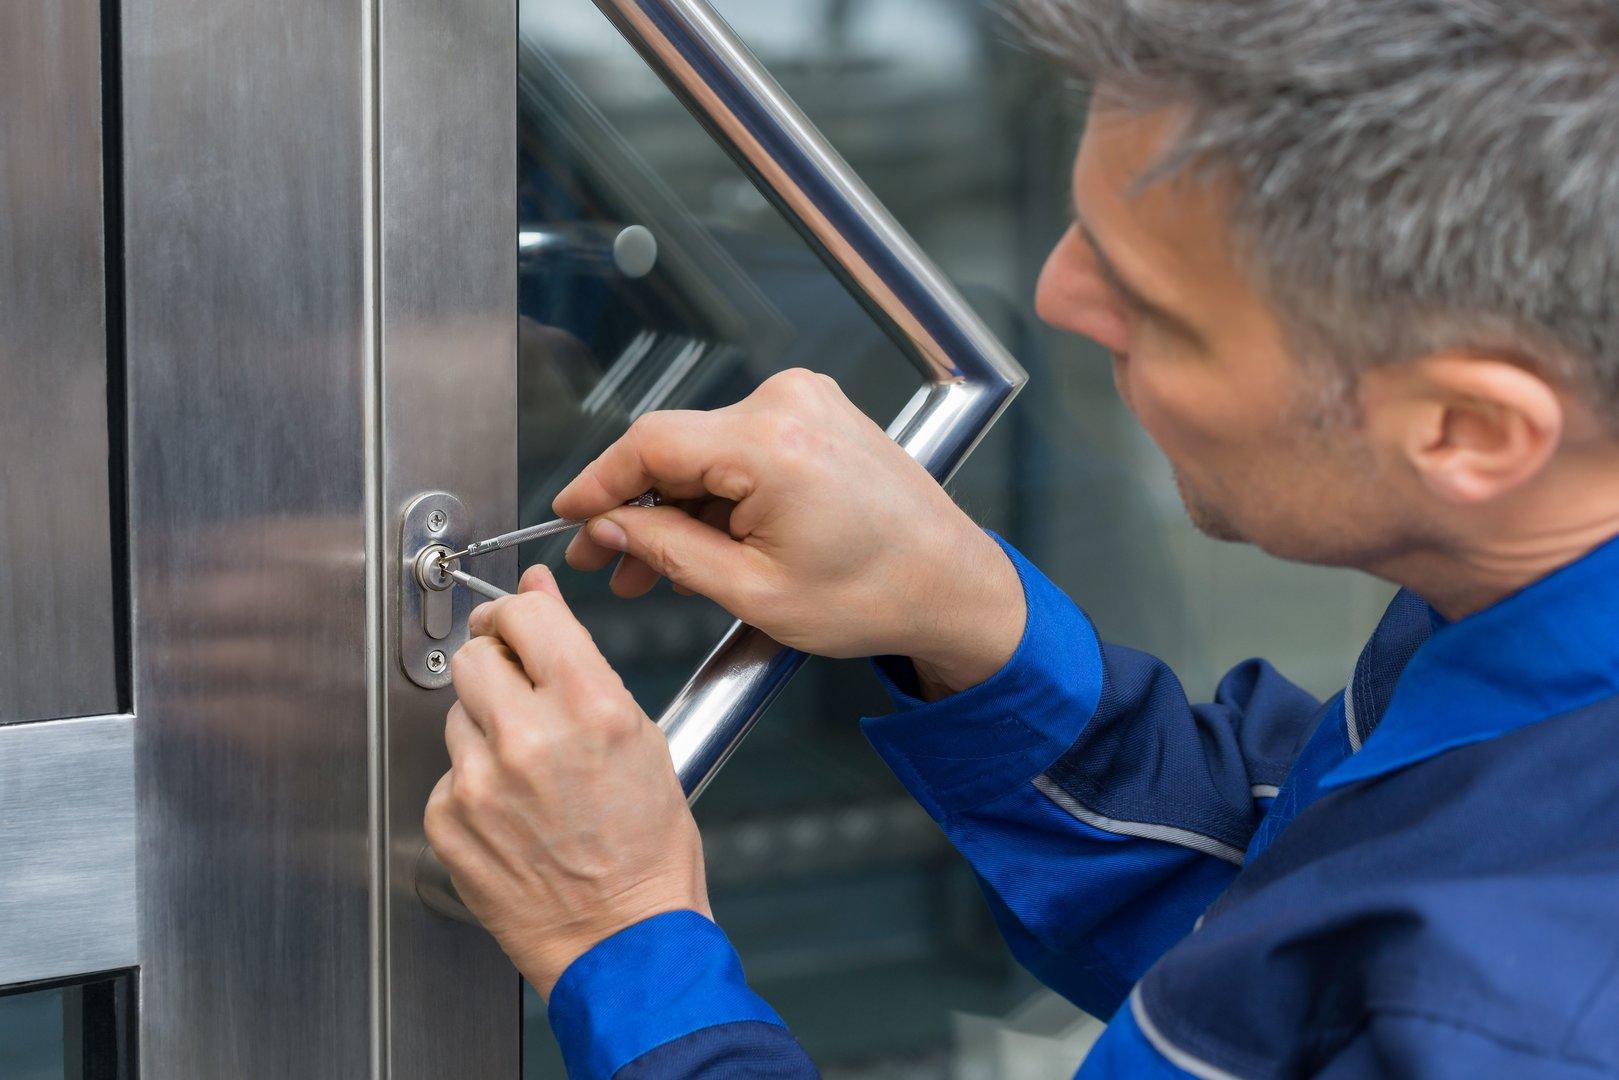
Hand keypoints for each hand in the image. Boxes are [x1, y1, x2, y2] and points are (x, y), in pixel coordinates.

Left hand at [423, 565, 708, 996]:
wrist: (622, 942)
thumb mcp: (640, 736)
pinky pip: (447, 773)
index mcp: (588, 706)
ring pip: (456, 713)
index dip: (517, 613)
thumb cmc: (646, 851)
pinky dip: (473, 783)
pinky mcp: (447, 821)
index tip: (515, 623)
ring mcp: (479, 782)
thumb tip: (539, 595)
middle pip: (474, 655)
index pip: (523, 614)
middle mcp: (528, 737)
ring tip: (529, 771)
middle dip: (495, 666)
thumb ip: (580, 659)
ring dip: (485, 727)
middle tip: (520, 694)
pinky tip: (512, 811)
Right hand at [556, 368, 1024, 695]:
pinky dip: (716, 493)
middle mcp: (789, 406)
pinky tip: (701, 542)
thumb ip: (668, 550)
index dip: (598, 481)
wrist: (952, 585)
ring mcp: (807, 404)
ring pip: (706, 452)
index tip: (568, 515)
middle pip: (676, 448)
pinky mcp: (817, 415)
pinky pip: (741, 449)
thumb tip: (610, 526)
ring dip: (676, 507)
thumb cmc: (876, 595)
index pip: (651, 443)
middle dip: (636, 508)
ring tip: (652, 568)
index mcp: (772, 445)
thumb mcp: (754, 592)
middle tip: (606, 562)